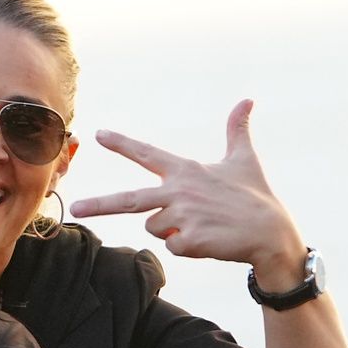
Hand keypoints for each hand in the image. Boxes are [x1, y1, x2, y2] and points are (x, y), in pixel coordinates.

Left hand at [70, 100, 305, 278]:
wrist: (272, 234)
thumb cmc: (256, 196)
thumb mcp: (245, 159)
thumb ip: (237, 131)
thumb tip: (248, 100)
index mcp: (186, 170)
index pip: (147, 154)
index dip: (122, 143)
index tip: (98, 134)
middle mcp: (179, 191)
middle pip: (128, 200)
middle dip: (99, 204)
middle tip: (75, 207)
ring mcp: (183, 216)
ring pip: (154, 227)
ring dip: (173, 229)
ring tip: (204, 223)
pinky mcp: (189, 240)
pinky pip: (172, 246)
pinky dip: (187, 246)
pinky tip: (209, 239)